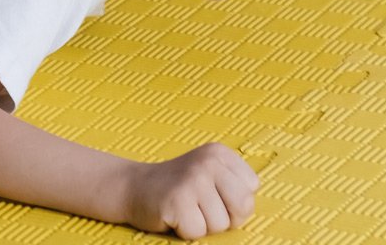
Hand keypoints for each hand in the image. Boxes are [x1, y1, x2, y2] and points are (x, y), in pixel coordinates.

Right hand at [121, 143, 257, 238]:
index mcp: (220, 153)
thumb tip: (247, 207)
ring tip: (186, 209)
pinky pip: (198, 232)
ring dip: (203, 225)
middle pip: (243, 206)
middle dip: (226, 217)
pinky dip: (186, 231)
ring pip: (220, 224)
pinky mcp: (177, 201)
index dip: (235, 201)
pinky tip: (174, 215)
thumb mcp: (209, 174)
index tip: (213, 195)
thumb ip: (234, 185)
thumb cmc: (179, 188)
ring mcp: (192, 180)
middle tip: (203, 208)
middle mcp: (208, 162)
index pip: (251, 187)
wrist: (134, 187)